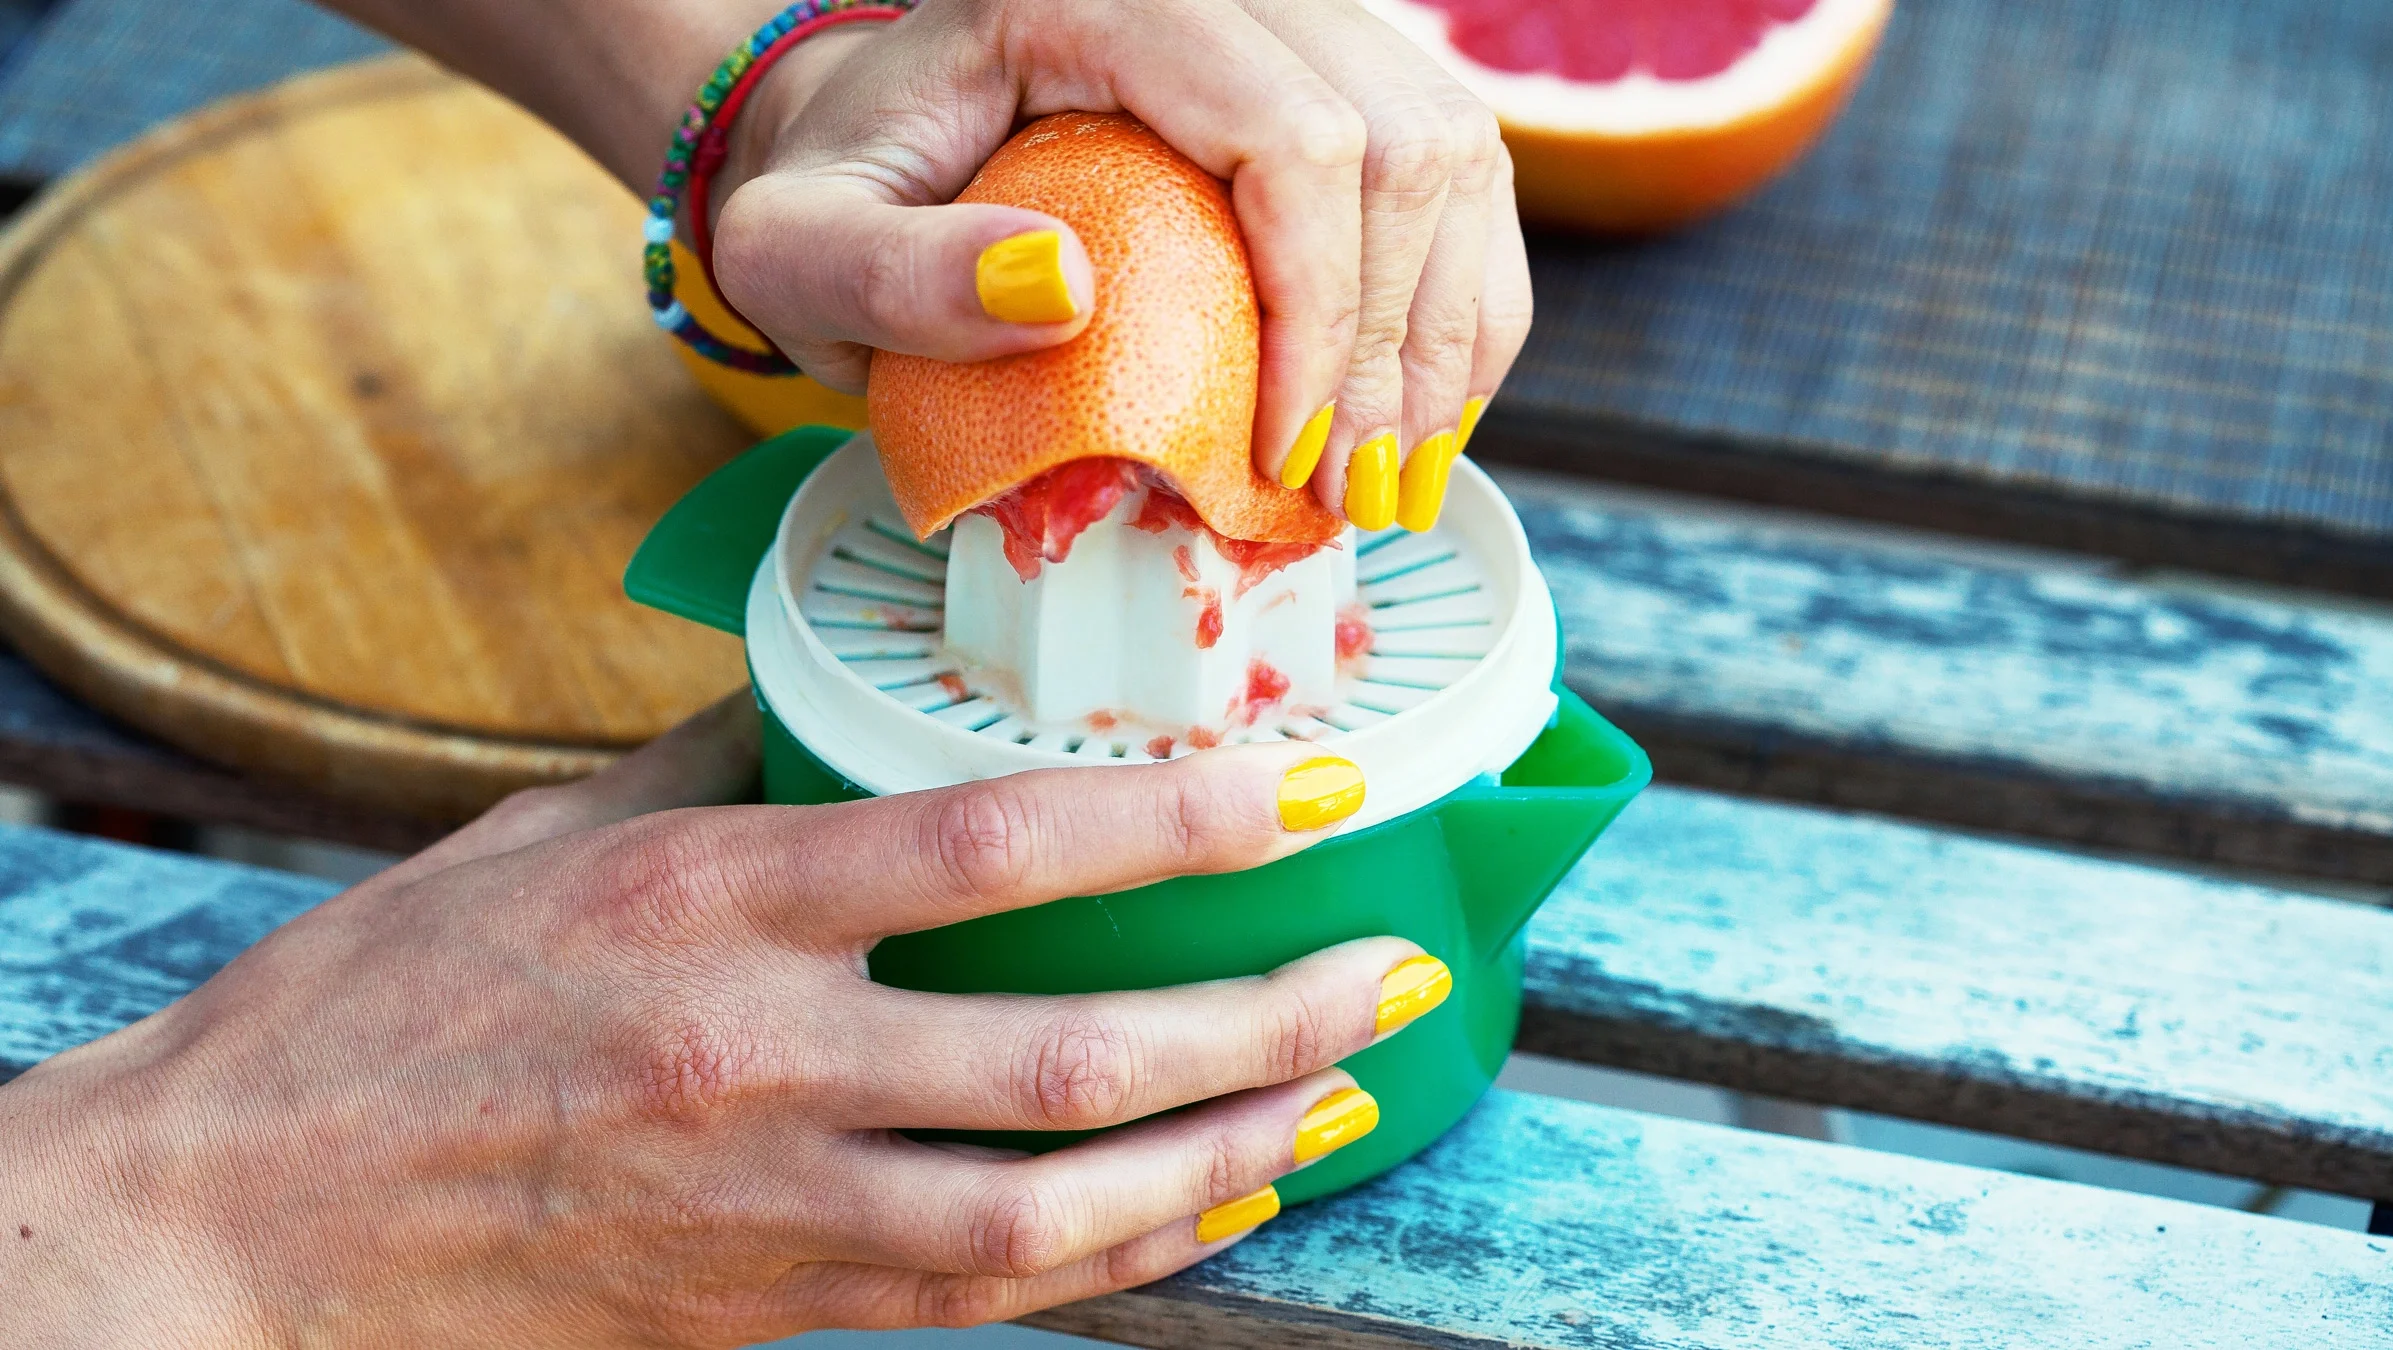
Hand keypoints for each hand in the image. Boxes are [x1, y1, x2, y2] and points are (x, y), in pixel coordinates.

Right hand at [0, 697, 1433, 1346]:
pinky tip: (1217, 1201)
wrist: (238, 1224)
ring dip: (1228, 1153)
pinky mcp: (766, 1308)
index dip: (1173, 817)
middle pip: (1072, 1057)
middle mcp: (760, 1061)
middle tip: (1390, 970)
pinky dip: (1126, 1252)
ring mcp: (770, 1205)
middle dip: (1265, 1018)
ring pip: (1058, 1213)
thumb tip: (849, 692)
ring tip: (1341, 1090)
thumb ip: (726, 766)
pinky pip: (988, 1296)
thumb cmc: (386, 1008)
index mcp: (708, 905)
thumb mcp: (550, 840)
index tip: (1304, 789)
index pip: (991, 848)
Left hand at [710, 0, 1533, 531]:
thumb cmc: (833, 205)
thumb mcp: (799, 250)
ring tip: (1395, 478)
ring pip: (1457, 157)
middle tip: (1352, 496)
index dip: (1320, 306)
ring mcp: (1289, 30)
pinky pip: (1456, 184)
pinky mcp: (1328, 89)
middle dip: (1401, 344)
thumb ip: (896, 274)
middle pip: (1405, 142)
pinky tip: (1423, 417)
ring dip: (1451, 336)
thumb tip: (1062, 290)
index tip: (1281, 457)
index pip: (1290, 131)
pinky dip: (1461, 310)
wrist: (866, 153)